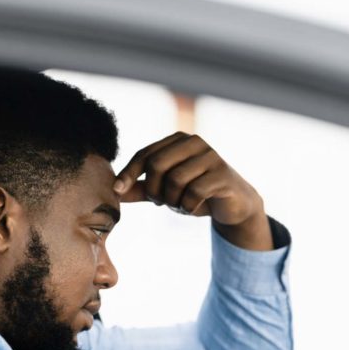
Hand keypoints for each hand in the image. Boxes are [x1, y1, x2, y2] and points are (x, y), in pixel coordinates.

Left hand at [114, 132, 264, 225]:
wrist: (234, 204)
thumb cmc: (197, 193)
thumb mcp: (166, 191)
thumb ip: (141, 189)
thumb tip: (113, 191)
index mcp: (177, 141)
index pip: (145, 154)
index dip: (128, 173)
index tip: (116, 191)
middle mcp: (194, 142)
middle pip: (157, 164)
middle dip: (153, 189)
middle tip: (160, 203)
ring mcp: (211, 157)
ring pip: (175, 180)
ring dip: (171, 200)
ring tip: (178, 206)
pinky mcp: (223, 175)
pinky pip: (194, 192)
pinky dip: (187, 206)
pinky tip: (191, 208)